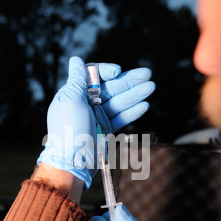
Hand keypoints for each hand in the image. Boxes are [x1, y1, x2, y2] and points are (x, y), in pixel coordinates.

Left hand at [37, 56, 154, 189]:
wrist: (72, 161)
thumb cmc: (69, 129)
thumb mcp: (70, 100)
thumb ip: (77, 79)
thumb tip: (75, 59)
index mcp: (76, 92)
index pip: (94, 75)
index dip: (107, 70)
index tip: (117, 72)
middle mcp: (87, 102)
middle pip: (111, 87)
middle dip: (129, 81)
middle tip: (148, 74)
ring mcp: (97, 116)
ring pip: (119, 102)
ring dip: (135, 94)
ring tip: (151, 87)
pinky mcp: (106, 129)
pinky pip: (121, 117)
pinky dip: (132, 112)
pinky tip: (145, 105)